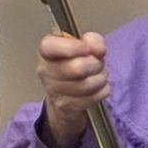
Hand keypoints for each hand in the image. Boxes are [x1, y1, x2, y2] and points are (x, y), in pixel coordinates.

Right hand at [35, 33, 108, 147]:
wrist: (65, 92)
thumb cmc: (75, 62)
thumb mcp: (84, 45)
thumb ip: (92, 40)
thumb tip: (98, 49)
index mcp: (46, 52)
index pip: (49, 47)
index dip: (71, 47)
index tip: (86, 48)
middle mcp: (45, 71)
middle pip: (76, 68)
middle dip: (95, 64)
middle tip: (99, 62)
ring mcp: (53, 91)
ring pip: (86, 85)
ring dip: (101, 78)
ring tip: (100, 74)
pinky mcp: (65, 106)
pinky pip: (92, 98)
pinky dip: (102, 91)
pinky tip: (100, 87)